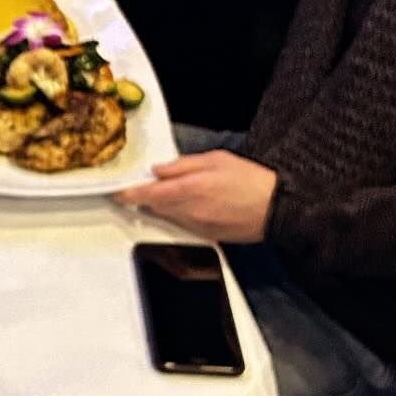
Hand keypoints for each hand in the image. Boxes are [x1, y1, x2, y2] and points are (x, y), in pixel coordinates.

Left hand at [118, 150, 276, 242]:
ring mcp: (197, 226)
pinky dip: (179, 214)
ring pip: (167, 216)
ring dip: (163, 205)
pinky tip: (193, 203)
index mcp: (190, 189)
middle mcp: (189, 211)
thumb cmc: (251, 180)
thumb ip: (183, 165)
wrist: (277, 208)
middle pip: (154, 206)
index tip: (117, 191)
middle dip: (147, 196)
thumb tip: (159, 170)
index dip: (128, 193)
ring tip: (178, 191)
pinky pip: (183, 224)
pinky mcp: (206, 236)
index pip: (147, 194)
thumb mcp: (216, 159)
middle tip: (147, 184)